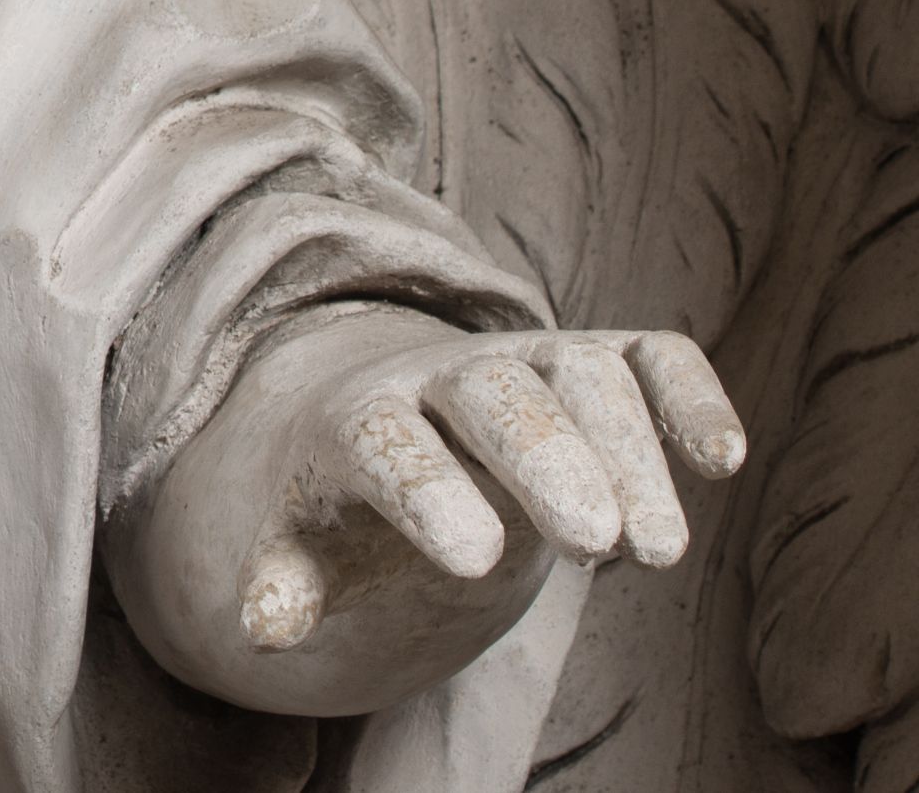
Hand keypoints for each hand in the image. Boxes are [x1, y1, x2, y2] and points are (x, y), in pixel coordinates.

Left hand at [107, 306, 744, 717]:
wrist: (399, 420)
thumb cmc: (355, 505)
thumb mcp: (307, 541)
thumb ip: (287, 578)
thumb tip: (261, 627)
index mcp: (359, 417)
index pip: (386, 438)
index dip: (427, 490)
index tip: (474, 560)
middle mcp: (444, 375)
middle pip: (493, 393)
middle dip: (547, 458)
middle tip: (595, 544)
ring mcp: (527, 361)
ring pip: (582, 372)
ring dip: (630, 453)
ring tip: (657, 557)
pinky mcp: (601, 361)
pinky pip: (651, 356)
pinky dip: (691, 393)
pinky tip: (722, 458)